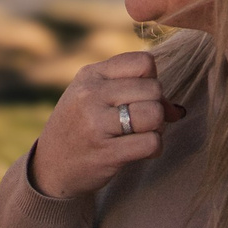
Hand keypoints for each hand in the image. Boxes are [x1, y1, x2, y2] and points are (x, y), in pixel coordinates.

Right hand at [28, 51, 185, 198]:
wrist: (51, 166)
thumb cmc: (82, 126)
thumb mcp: (95, 96)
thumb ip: (134, 91)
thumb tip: (176, 110)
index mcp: (90, 74)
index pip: (144, 61)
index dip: (151, 80)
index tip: (139, 96)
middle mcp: (90, 94)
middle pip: (154, 89)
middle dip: (156, 106)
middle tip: (141, 121)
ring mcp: (96, 124)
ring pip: (154, 114)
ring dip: (157, 128)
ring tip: (141, 134)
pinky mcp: (106, 153)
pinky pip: (151, 143)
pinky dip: (153, 148)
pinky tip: (138, 151)